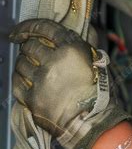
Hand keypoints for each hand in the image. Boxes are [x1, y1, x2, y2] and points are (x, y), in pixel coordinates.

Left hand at [10, 19, 128, 148]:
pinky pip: (16, 83)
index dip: (28, 27)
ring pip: (20, 63)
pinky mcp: (32, 98)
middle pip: (30, 46)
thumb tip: (79, 27)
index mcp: (71, 50)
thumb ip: (83, 43)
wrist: (93, 121)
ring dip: (24, 64)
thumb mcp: (96, 62)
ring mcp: (41, 81)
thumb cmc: (99, 93)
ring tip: (32, 69)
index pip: (43, 28)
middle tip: (33, 54)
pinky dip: (19, 79)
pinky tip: (25, 80)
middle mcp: (54, 62)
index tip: (20, 31)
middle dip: (29, 48)